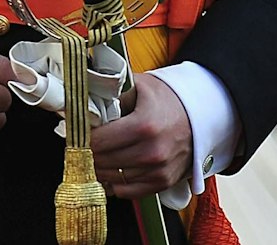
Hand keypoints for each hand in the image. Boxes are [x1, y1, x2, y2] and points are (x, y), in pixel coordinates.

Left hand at [91, 71, 192, 198]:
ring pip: (110, 178)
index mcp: (144, 126)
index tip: (76, 131)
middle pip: (101, 162)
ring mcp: (158, 171)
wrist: (201, 114)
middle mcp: (152, 153)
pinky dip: (113, 182)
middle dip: (87, 152)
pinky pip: (126, 191)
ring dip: (98, 167)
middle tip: (83, 142)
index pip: (98, 142)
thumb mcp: (139, 86)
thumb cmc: (167, 98)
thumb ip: (111, 95)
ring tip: (96, 153)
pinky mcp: (162, 183)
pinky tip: (110, 168)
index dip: (82, 137)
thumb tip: (81, 104)